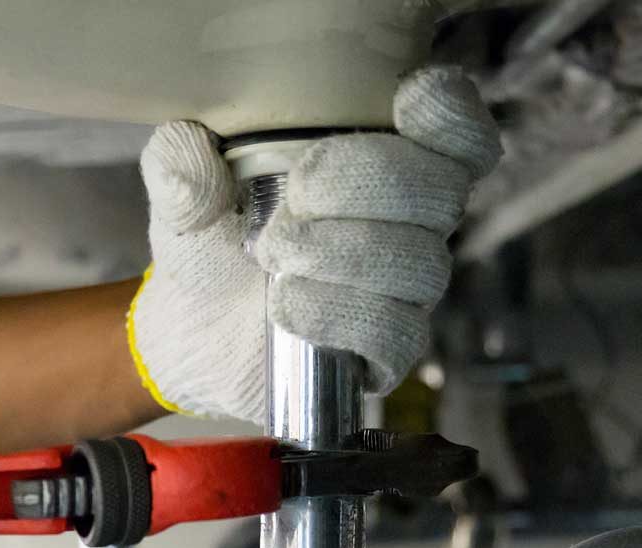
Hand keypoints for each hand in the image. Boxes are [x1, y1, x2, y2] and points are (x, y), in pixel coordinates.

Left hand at [126, 66, 502, 424]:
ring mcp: (407, 289)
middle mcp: (411, 222)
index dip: (452, 118)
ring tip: (274, 257)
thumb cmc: (213, 243)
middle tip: (296, 197)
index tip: (405, 104)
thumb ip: (182, 160)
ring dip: (341, 253)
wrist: (193, 330)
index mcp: (384, 161)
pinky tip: (287, 308)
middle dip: (367, 182)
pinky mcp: (391, 349)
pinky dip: (338, 314)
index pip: (459, 138)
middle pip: (442, 191)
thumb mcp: (185, 189)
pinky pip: (397, 331)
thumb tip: (192, 154)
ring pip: (419, 263)